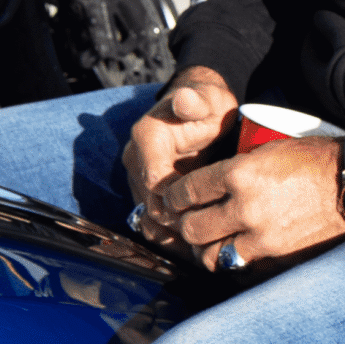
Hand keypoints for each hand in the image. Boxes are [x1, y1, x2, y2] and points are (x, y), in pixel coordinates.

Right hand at [122, 67, 236, 252]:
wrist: (199, 108)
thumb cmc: (207, 105)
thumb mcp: (208, 100)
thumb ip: (197, 101)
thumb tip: (184, 99)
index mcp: (146, 137)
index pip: (156, 182)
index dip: (180, 201)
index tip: (206, 209)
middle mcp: (134, 158)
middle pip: (150, 204)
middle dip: (179, 220)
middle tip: (209, 231)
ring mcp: (136, 176)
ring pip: (147, 218)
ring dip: (172, 233)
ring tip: (201, 243)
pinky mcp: (142, 190)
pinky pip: (148, 221)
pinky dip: (167, 235)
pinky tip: (189, 244)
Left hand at [157, 134, 344, 275]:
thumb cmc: (316, 159)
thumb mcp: (270, 148)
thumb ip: (238, 167)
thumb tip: (212, 184)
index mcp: (240, 173)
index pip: (188, 191)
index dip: (174, 197)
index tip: (173, 201)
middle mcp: (245, 207)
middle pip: (193, 228)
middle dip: (185, 225)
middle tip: (188, 221)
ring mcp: (261, 237)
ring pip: (211, 256)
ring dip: (207, 249)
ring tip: (211, 242)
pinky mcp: (278, 257)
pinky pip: (242, 268)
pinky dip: (235, 262)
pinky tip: (237, 253)